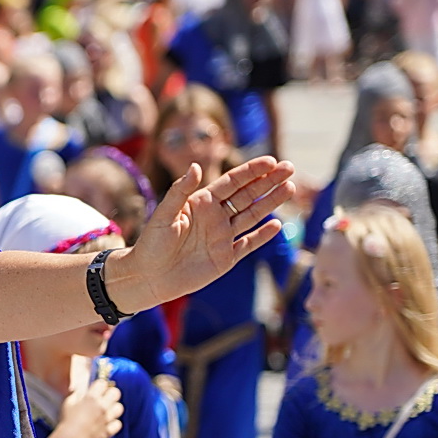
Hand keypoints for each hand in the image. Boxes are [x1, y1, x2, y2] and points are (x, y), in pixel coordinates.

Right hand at [55, 377, 121, 437]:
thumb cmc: (68, 422)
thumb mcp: (68, 403)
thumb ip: (76, 394)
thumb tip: (80, 390)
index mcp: (91, 398)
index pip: (102, 383)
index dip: (100, 385)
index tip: (97, 388)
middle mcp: (101, 406)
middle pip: (115, 392)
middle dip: (111, 393)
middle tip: (105, 397)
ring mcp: (106, 418)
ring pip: (119, 407)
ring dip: (113, 408)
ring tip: (107, 410)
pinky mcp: (109, 430)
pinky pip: (118, 423)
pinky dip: (113, 423)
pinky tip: (107, 423)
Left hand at [123, 157, 295, 307]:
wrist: (148, 277)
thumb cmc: (151, 244)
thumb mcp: (163, 215)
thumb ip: (180, 191)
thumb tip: (196, 166)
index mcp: (201, 203)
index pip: (232, 182)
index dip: (251, 171)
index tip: (270, 161)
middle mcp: (215, 217)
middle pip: (247, 195)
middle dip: (268, 181)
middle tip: (290, 167)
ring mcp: (222, 237)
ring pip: (252, 216)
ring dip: (270, 202)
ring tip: (289, 188)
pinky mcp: (225, 258)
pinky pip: (248, 244)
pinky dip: (262, 236)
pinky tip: (277, 225)